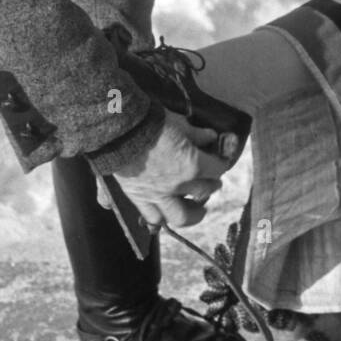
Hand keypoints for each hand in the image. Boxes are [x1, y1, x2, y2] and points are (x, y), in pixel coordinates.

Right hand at [100, 112, 227, 228]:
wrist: (120, 130)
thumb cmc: (152, 123)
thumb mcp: (180, 124)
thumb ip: (197, 134)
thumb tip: (211, 137)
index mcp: (193, 166)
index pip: (216, 169)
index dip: (221, 164)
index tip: (220, 161)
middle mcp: (178, 186)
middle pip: (203, 192)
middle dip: (210, 186)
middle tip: (211, 182)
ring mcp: (158, 196)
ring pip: (180, 217)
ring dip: (192, 214)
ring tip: (195, 209)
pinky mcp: (139, 198)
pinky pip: (152, 217)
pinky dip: (160, 218)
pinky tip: (165, 213)